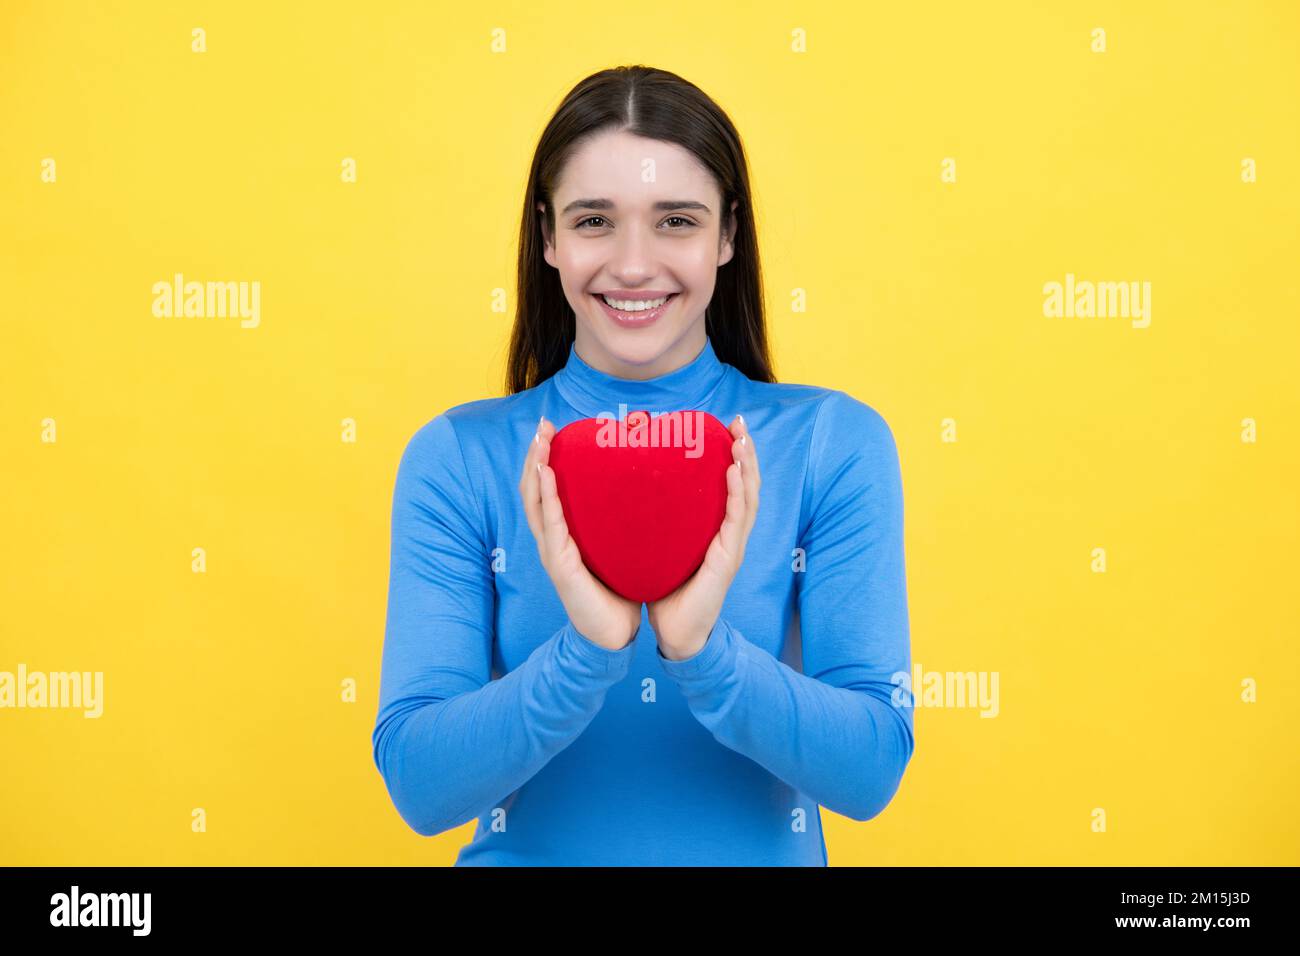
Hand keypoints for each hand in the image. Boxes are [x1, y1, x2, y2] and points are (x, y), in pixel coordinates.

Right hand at [520, 415, 642, 651]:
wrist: (615, 636)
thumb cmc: (619, 591)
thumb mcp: (617, 548)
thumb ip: (619, 523)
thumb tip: (642, 490)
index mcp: (564, 536)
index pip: (547, 490)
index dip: (544, 460)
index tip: (551, 429)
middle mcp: (552, 541)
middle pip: (533, 490)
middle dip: (534, 456)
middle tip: (543, 426)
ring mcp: (552, 553)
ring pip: (535, 503)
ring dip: (534, 469)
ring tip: (539, 442)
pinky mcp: (560, 566)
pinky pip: (550, 525)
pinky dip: (546, 497)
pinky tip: (547, 474)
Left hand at [648, 414, 758, 660]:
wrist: (676, 634)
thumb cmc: (667, 591)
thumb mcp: (664, 548)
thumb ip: (660, 523)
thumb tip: (635, 491)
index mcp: (716, 531)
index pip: (731, 486)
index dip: (733, 456)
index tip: (727, 427)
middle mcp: (729, 535)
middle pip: (747, 485)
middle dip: (745, 452)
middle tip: (738, 423)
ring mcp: (732, 547)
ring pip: (749, 498)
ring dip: (747, 466)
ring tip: (741, 439)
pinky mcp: (727, 560)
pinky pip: (736, 521)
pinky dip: (738, 493)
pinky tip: (733, 471)